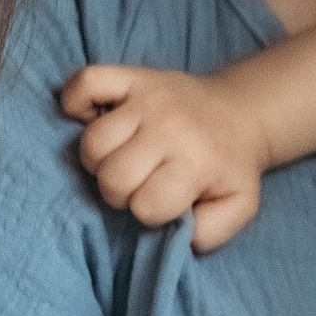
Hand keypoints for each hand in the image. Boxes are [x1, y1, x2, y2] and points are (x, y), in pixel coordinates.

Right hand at [59, 63, 269, 250]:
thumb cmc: (229, 166)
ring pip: (93, 142)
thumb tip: (176, 239)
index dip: (149, 213)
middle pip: (113, 176)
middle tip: (139, 184)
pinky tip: (91, 119)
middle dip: (121, 192)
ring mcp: (148, 98)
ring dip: (99, 161)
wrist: (239, 113)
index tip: (162, 202)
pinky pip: (85, 82)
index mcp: (196, 162)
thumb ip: (210, 231)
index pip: (145, 206)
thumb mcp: (237, 206)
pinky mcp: (132, 76)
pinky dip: (75, 102)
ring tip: (120, 159)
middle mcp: (169, 127)